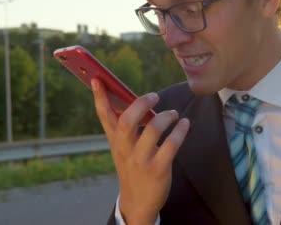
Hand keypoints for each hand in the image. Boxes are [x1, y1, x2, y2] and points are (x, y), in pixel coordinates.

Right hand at [92, 78, 189, 224]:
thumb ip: (125, 126)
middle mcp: (125, 149)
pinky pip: (171, 144)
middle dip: (141, 103)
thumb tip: (138, 100)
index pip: (104, 115)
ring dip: (167, 116)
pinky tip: (184, 124)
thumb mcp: (123, 148)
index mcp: (115, 141)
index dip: (99, 96)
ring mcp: (141, 159)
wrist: (137, 202)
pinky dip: (180, 130)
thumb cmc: (133, 166)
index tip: (96, 78)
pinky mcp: (158, 169)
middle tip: (154, 96)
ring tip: (174, 113)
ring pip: (153, 129)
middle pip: (127, 120)